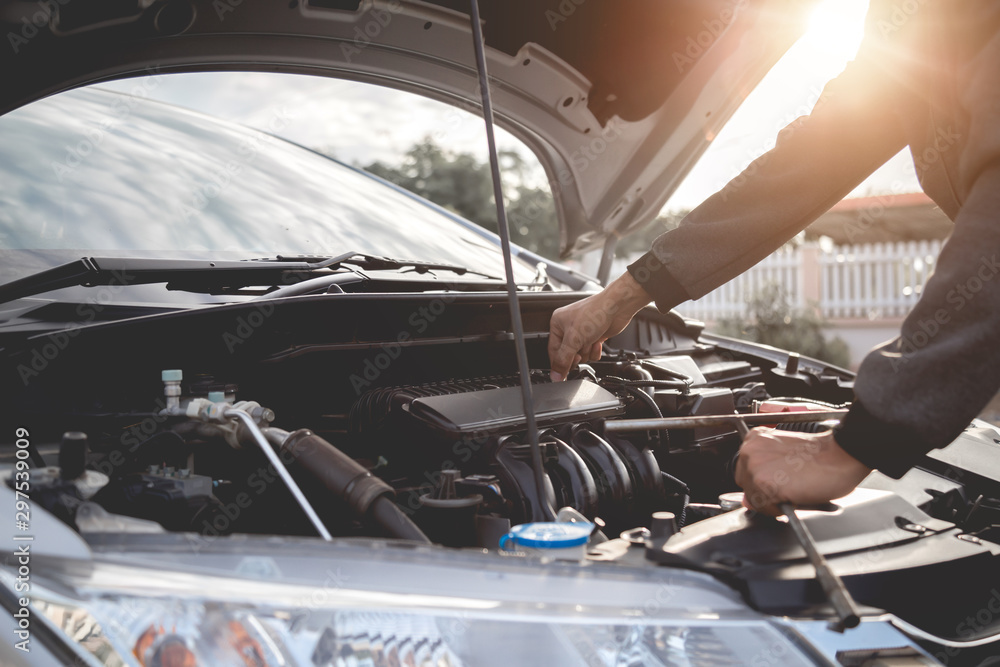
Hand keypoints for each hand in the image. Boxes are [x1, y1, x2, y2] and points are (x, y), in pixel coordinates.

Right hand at [548, 272, 651, 380]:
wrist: (616, 307)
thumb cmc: (594, 313)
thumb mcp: (574, 339)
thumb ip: (563, 360)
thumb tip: (555, 375)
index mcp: (557, 324)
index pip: (553, 351)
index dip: (558, 363)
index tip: (562, 376)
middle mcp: (568, 328)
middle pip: (567, 354)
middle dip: (576, 354)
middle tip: (579, 351)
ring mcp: (582, 333)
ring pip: (580, 355)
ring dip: (587, 351)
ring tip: (590, 340)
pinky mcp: (594, 336)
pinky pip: (590, 353)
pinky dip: (595, 350)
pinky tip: (597, 341)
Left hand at [735, 428, 871, 515]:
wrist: (841, 455)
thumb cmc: (821, 454)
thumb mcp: (784, 456)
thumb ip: (762, 473)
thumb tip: (748, 500)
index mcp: (754, 439)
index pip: (745, 470)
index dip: (762, 481)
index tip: (778, 481)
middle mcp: (750, 451)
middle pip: (746, 484)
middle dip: (764, 490)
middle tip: (789, 486)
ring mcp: (755, 467)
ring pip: (753, 498)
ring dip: (772, 500)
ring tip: (794, 489)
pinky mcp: (765, 484)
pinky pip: (763, 508)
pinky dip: (778, 509)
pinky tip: (794, 496)